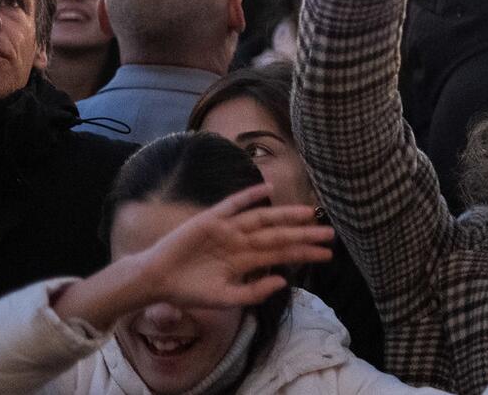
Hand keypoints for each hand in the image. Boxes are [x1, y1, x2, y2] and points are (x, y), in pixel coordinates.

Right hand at [53, 185, 333, 329]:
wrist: (157, 280)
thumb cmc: (189, 291)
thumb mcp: (225, 299)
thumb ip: (253, 292)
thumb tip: (283, 282)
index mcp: (246, 260)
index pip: (281, 254)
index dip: (304, 253)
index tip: (327, 254)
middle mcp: (241, 241)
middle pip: (278, 235)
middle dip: (304, 235)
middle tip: (330, 234)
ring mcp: (227, 228)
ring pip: (262, 219)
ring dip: (285, 215)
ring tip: (308, 214)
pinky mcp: (211, 219)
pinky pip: (232, 204)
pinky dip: (248, 195)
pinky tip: (266, 189)